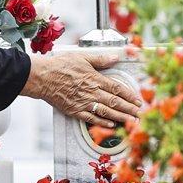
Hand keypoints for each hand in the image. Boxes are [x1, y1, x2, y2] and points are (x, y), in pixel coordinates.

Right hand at [20, 52, 141, 127]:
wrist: (43, 77)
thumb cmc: (60, 65)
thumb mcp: (82, 57)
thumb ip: (100, 59)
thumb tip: (115, 58)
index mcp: (95, 79)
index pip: (117, 88)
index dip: (129, 95)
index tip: (137, 101)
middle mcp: (92, 92)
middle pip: (115, 102)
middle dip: (129, 109)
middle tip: (139, 114)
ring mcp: (84, 103)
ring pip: (106, 112)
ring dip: (120, 117)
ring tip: (131, 121)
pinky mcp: (75, 110)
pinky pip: (91, 118)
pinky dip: (103, 122)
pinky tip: (111, 125)